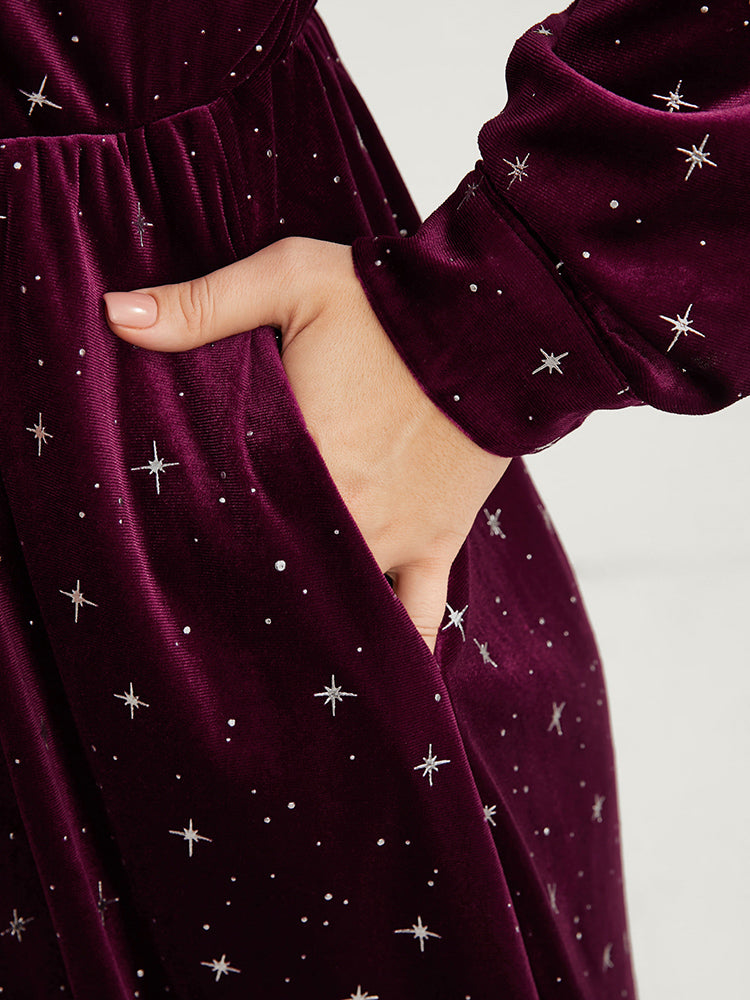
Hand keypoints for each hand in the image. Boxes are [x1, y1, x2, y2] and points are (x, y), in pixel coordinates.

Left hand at [103, 238, 510, 651]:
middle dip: (238, 596)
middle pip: (275, 572)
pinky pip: (420, 613)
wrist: (495, 320)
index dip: (188, 547)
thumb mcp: (290, 279)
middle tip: (200, 624)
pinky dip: (400, 649)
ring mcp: (394, 537)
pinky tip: (382, 689)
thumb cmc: (388, 300)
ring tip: (267, 666)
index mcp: (300, 456)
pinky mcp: (438, 542)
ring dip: (305, 628)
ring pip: (339, 605)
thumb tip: (112, 314)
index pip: (226, 519)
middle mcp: (344, 512)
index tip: (158, 566)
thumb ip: (201, 304)